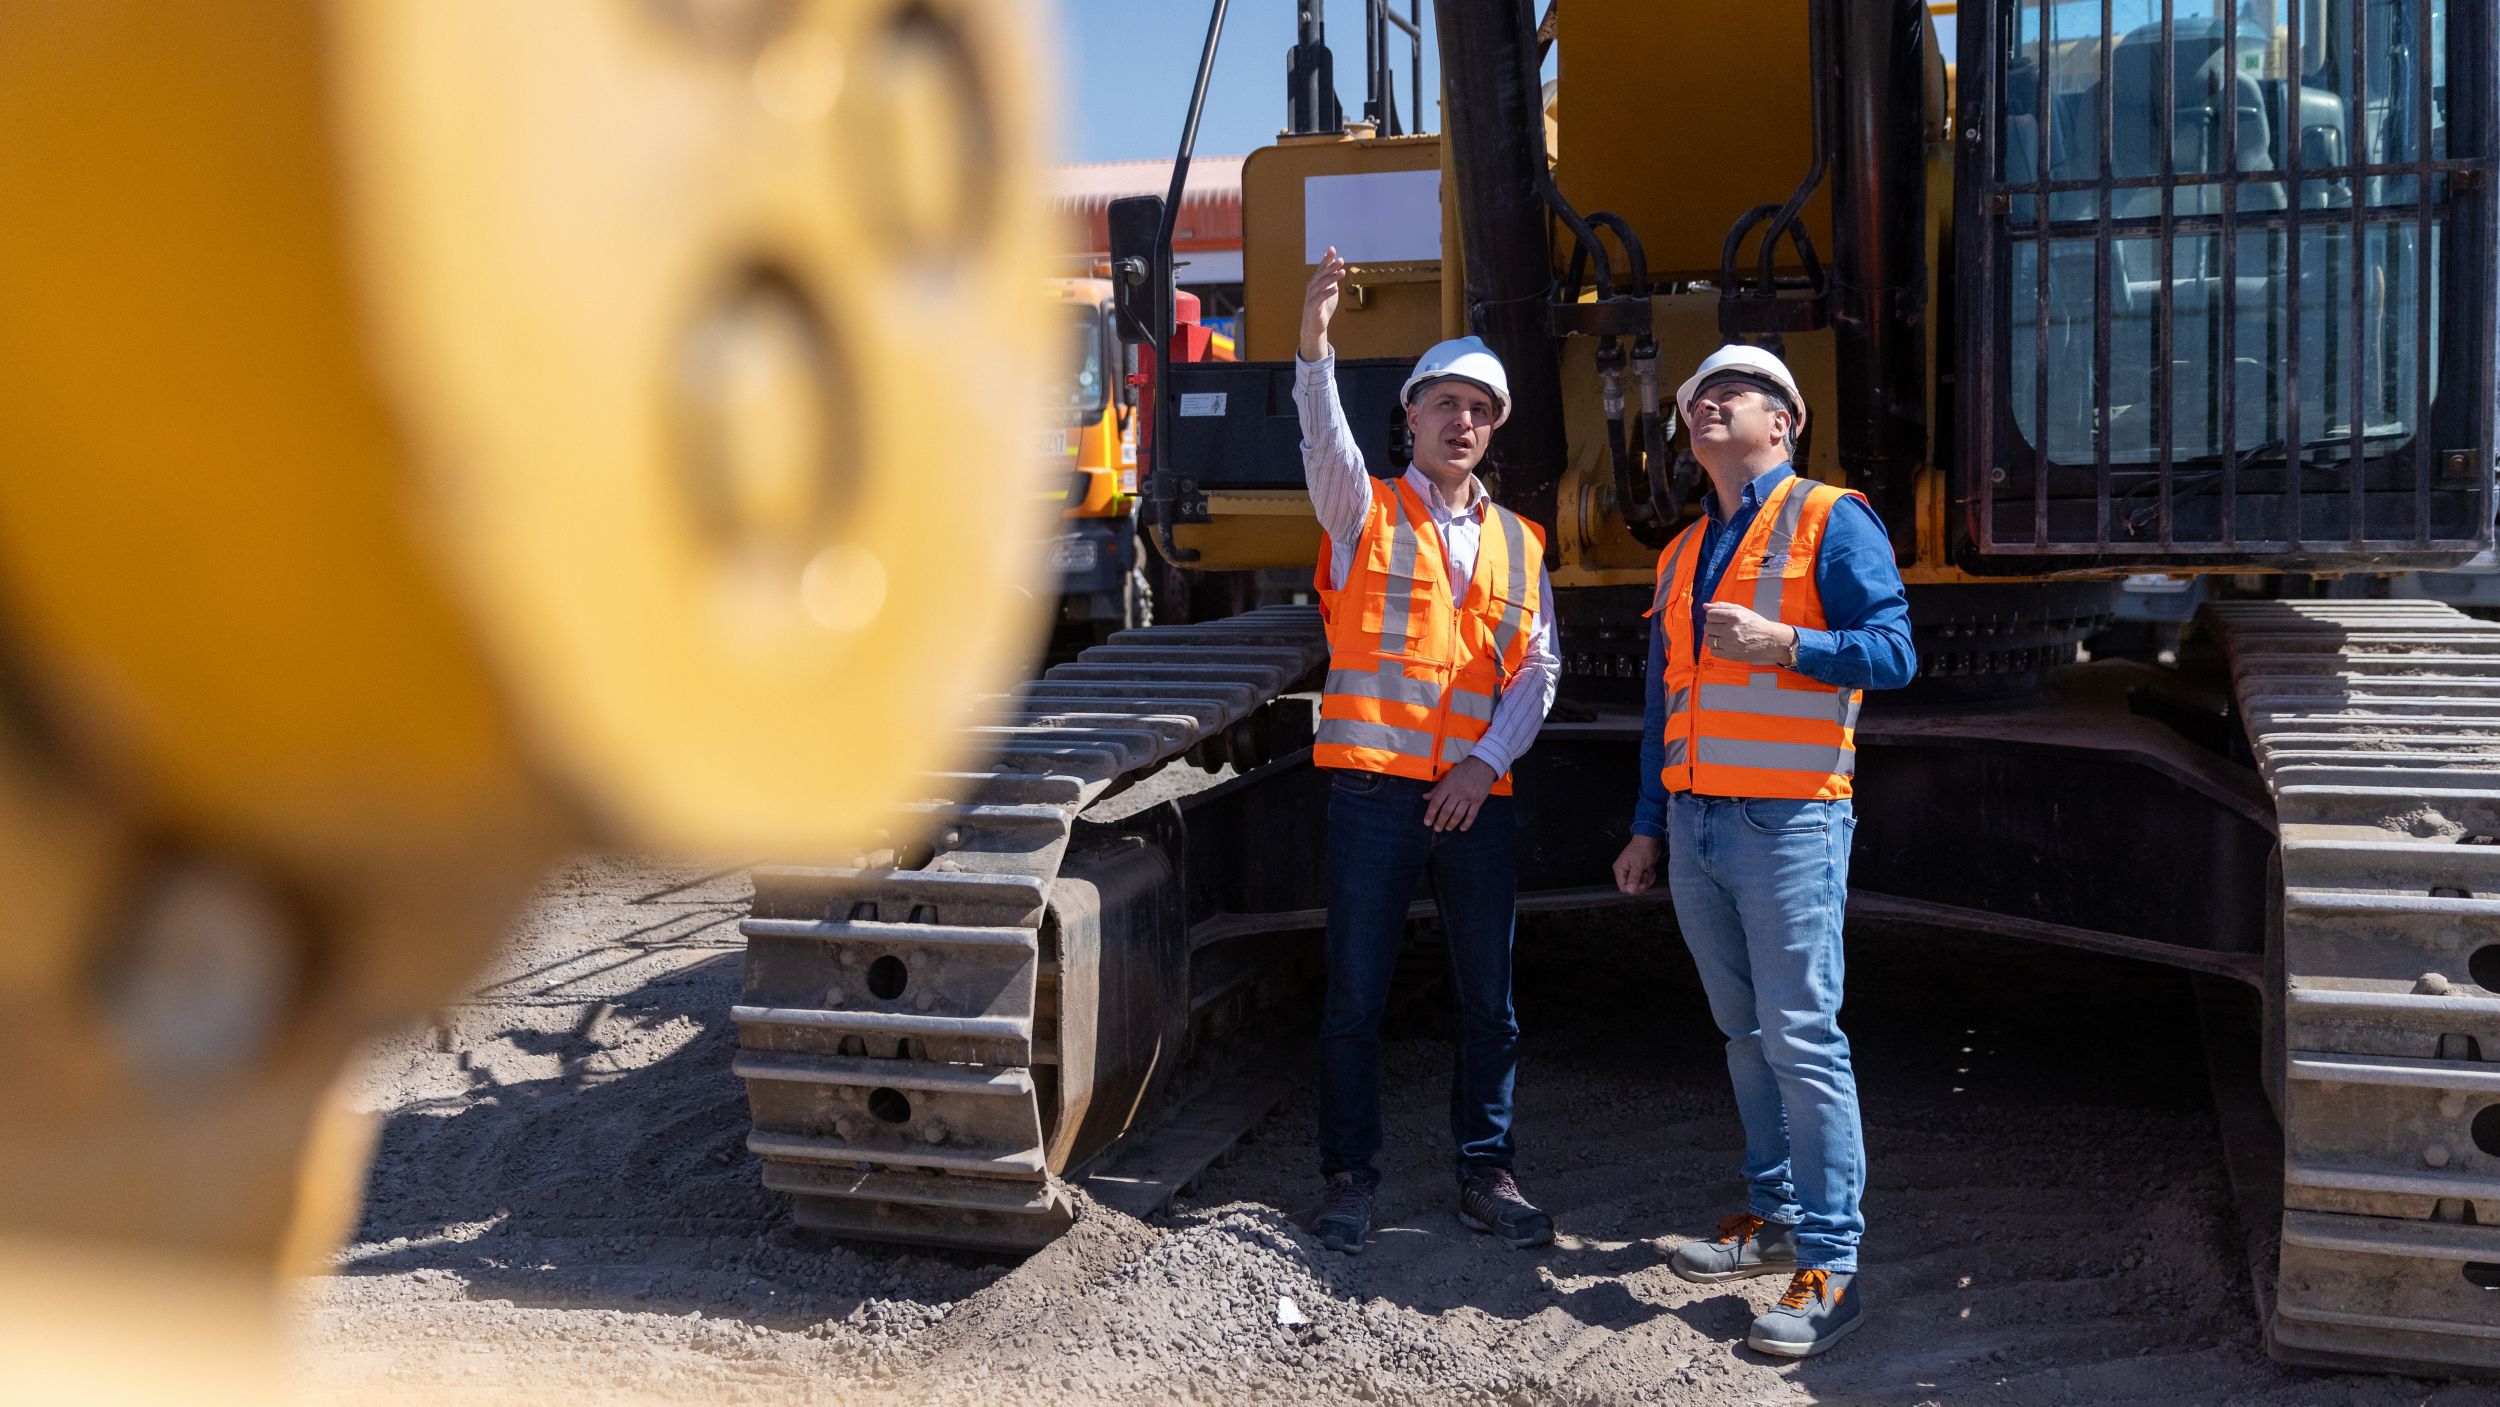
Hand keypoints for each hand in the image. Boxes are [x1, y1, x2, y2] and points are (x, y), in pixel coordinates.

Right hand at [1298, 247, 1346, 361]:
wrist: (1314, 326)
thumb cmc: (1322, 307)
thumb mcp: (1328, 289)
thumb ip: (1331, 276)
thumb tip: (1334, 261)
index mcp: (1316, 282)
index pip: (1322, 267)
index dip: (1327, 258)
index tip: (1333, 249)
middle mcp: (1312, 287)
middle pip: (1321, 274)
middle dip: (1331, 267)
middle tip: (1341, 261)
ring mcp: (1311, 297)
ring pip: (1321, 285)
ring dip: (1331, 278)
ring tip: (1342, 273)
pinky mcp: (1313, 307)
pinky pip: (1320, 298)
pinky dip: (1327, 293)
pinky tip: (1335, 289)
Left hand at [1421, 757, 1497, 831]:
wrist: (1482, 765)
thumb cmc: (1463, 771)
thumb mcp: (1448, 776)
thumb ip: (1437, 789)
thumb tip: (1425, 797)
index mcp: (1447, 785)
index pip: (1436, 802)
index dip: (1430, 814)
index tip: (1427, 822)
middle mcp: (1457, 792)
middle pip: (1446, 811)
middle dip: (1440, 822)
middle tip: (1437, 828)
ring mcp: (1468, 797)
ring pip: (1458, 815)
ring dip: (1451, 824)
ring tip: (1447, 828)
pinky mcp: (1478, 800)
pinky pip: (1471, 815)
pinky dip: (1466, 823)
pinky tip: (1462, 828)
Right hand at [1612, 835, 1659, 894]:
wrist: (1650, 840)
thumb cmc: (1642, 848)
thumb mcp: (1638, 864)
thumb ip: (1634, 878)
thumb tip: (1630, 890)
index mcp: (1620, 869)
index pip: (1623, 887)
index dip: (1633, 888)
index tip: (1641, 883)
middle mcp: (1625, 872)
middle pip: (1633, 888)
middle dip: (1642, 882)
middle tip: (1645, 873)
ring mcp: (1633, 872)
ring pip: (1640, 885)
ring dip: (1647, 878)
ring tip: (1648, 868)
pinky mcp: (1640, 872)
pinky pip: (1645, 881)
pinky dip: (1650, 876)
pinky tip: (1649, 868)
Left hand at [1702, 601, 1796, 665]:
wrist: (1770, 640)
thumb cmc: (1755, 624)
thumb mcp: (1741, 610)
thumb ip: (1722, 606)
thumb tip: (1705, 606)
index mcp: (1734, 617)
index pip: (1710, 615)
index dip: (1713, 616)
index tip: (1719, 618)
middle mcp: (1732, 630)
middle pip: (1708, 627)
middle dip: (1713, 626)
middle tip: (1723, 628)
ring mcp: (1731, 644)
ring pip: (1708, 640)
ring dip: (1713, 638)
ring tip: (1723, 637)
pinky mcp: (1731, 655)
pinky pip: (1713, 651)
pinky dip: (1716, 648)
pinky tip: (1725, 645)